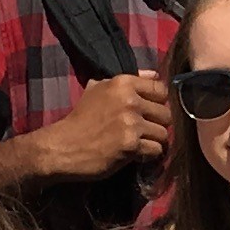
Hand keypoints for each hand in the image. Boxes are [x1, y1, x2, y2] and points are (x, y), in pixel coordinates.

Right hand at [48, 72, 173, 180]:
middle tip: (144, 132)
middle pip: (166, 114)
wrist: (63, 146)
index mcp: (123, 83)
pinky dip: (148, 155)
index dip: (158, 103)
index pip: (161, 90)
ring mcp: (131, 123)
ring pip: (163, 134)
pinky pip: (156, 150)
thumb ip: (129, 81)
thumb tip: (154, 74)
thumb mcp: (98, 90)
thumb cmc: (80, 119)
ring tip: (140, 144)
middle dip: (157, 124)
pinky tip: (136, 155)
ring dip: (153, 141)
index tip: (149, 113)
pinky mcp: (131, 145)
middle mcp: (130, 100)